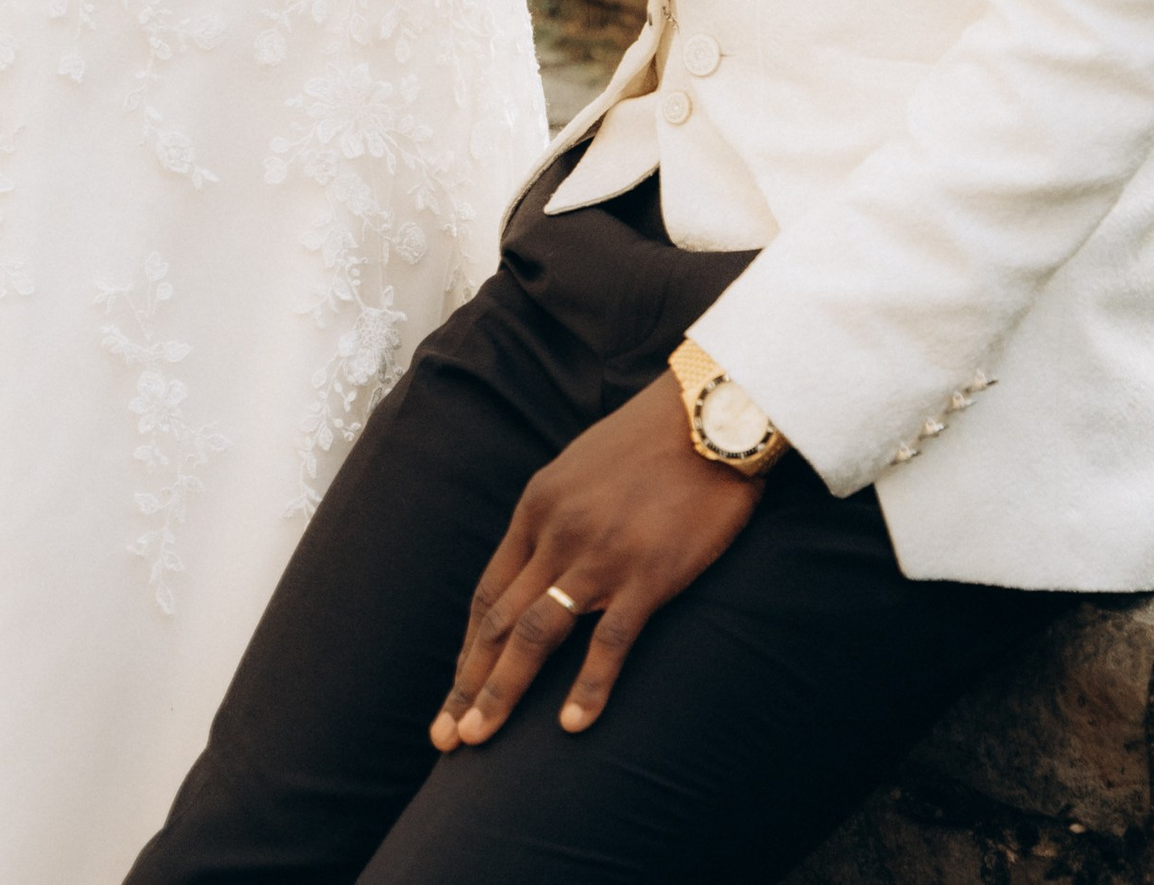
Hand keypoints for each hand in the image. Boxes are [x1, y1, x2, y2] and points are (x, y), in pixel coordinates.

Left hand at [431, 370, 761, 750]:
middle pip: (500, 620)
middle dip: (469, 683)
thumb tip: (539, 557)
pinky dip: (588, 688)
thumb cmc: (649, 438)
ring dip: (503, 691)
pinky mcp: (647, 573)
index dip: (469, 647)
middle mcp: (558, 533)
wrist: (708, 414)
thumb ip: (555, 513)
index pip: (490, 591)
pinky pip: (610, 642)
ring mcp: (600, 555)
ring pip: (537, 635)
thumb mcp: (580, 466)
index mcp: (538, 506)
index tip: (456, 689)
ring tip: (479, 740)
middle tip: (446, 737)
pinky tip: (571, 725)